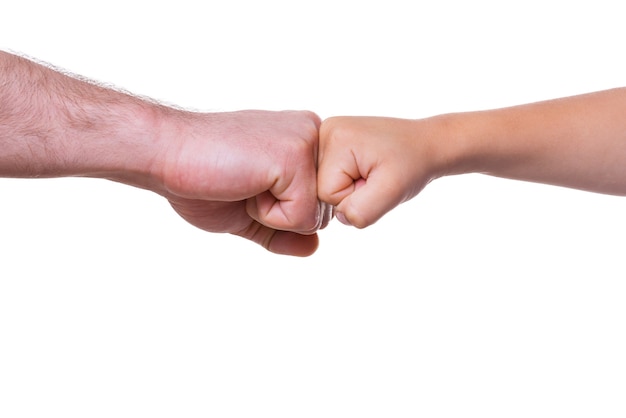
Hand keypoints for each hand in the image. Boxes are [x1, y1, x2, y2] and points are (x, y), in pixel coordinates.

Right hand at [153, 110, 332, 255]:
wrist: (165, 154)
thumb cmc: (202, 179)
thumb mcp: (250, 214)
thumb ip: (283, 231)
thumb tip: (314, 248)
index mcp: (304, 139)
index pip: (319, 203)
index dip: (281, 212)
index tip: (248, 184)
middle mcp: (313, 134)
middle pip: (323, 212)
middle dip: (279, 215)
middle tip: (244, 184)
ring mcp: (307, 143)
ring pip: (316, 217)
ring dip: (272, 215)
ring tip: (244, 183)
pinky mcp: (295, 156)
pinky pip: (301, 217)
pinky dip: (266, 215)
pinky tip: (244, 184)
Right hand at [317, 116, 447, 227]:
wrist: (426, 143)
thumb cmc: (412, 164)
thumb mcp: (393, 191)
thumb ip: (362, 211)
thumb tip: (339, 217)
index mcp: (333, 137)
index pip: (325, 193)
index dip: (354, 197)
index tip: (376, 181)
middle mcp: (323, 131)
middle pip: (320, 189)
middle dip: (350, 192)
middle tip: (375, 177)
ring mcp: (325, 135)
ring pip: (324, 185)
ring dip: (349, 187)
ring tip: (372, 172)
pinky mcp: (331, 142)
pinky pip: (329, 177)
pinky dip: (348, 181)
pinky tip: (365, 169)